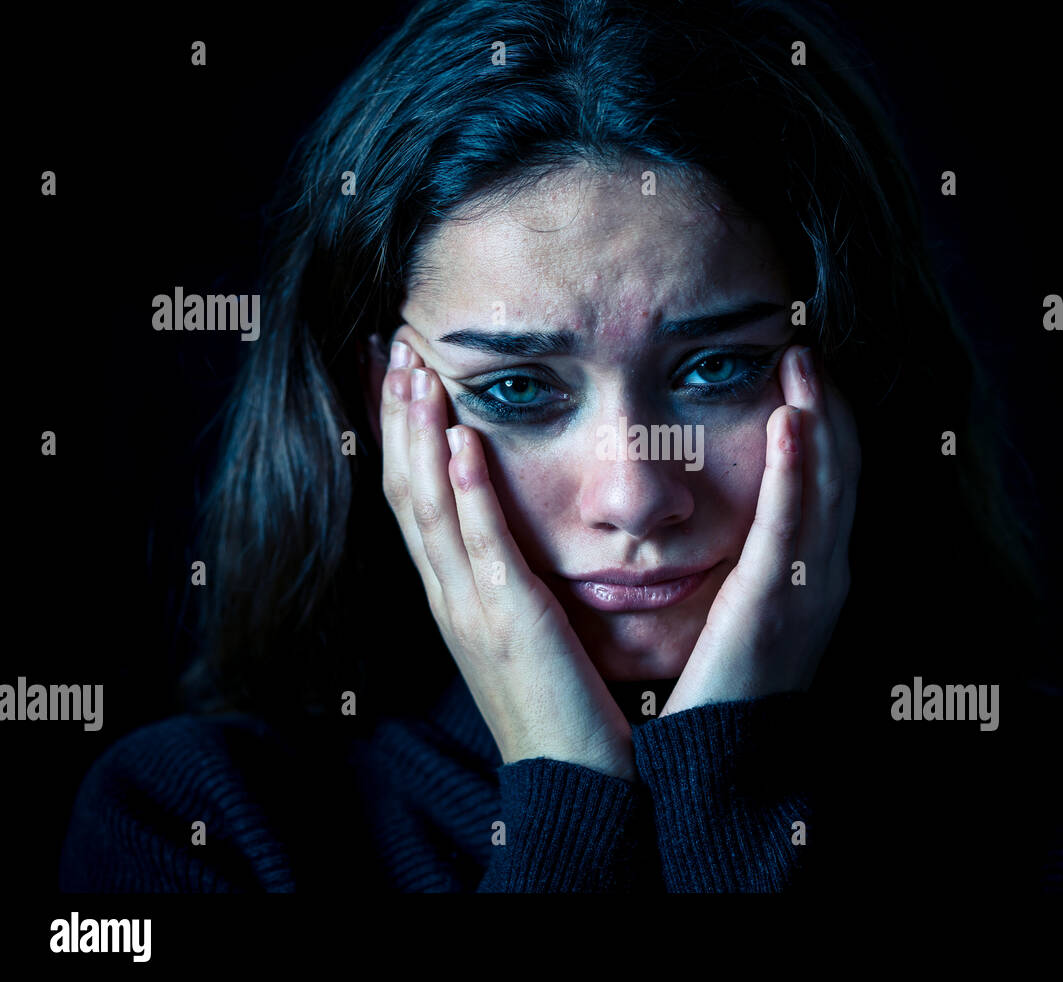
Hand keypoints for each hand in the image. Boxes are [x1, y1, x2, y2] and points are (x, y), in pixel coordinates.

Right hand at [380, 335, 635, 782]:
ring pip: (429, 507)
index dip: (399, 434)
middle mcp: (450, 595)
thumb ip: (515, 577)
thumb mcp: (528, 627)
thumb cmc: (563, 701)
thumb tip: (518, 529)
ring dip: (420, 435)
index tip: (395, 373)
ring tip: (415, 370)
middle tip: (392, 345)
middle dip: (397, 416)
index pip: (413, 497)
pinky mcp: (509, 622)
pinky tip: (462, 441)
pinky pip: (480, 547)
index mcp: (455, 593)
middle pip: (406, 490)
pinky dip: (466, 492)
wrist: (576, 779)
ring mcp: (472, 609)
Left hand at [660, 344, 860, 716]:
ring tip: (802, 360)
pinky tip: (791, 421)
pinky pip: (793, 525)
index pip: (829, 478)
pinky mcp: (778, 604)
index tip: (799, 368)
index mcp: (814, 571)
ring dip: (819, 419)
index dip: (823, 420)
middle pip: (840, 470)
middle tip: (805, 344)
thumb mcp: (740, 607)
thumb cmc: (720, 682)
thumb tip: (716, 511)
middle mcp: (825, 573)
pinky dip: (797, 471)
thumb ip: (744, 558)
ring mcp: (810, 588)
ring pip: (828, 485)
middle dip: (827, 404)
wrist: (720, 762)